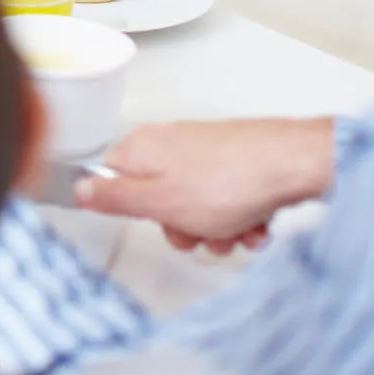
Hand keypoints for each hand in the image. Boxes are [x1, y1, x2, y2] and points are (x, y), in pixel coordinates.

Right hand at [73, 118, 333, 253]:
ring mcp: (204, 148)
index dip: (135, 211)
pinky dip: (239, 214)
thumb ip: (113, 197)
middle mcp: (169, 141)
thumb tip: (78, 189)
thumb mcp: (159, 202)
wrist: (295, 163)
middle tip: (202, 233)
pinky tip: (256, 224)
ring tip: (238, 231)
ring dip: (216, 226)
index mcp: (141, 147)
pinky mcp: (234, 156)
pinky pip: (225, 194)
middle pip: (158, 196)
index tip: (157, 222)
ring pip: (196, 201)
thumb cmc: (230, 181)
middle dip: (183, 225)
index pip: (113, 180)